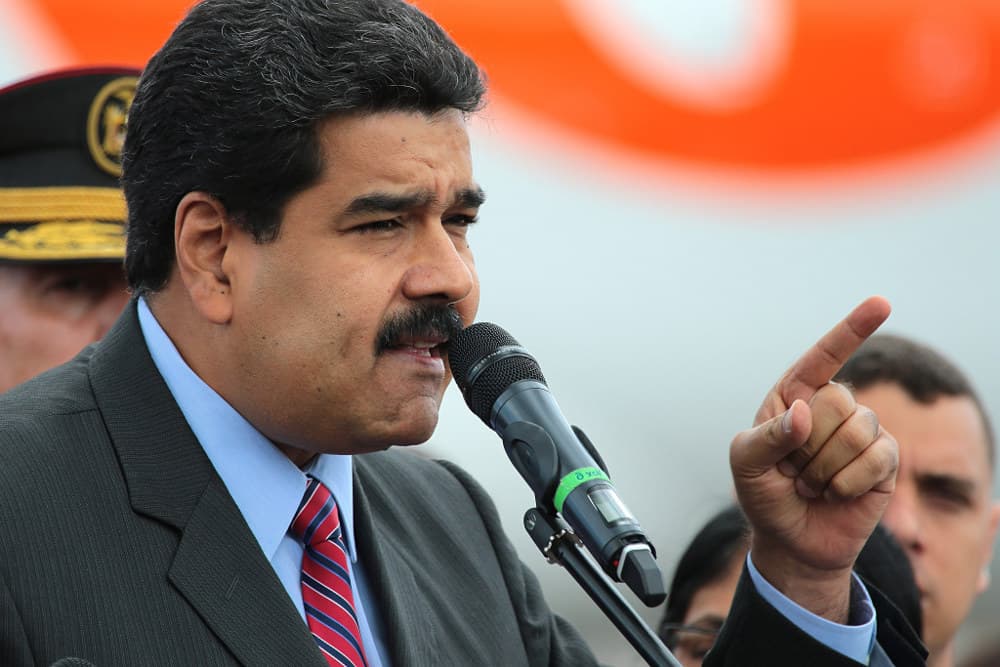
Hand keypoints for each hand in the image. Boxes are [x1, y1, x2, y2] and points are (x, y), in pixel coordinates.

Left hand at [729, 296, 897, 621]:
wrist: (791, 542)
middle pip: (836, 400)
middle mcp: (830, 407)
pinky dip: (847, 482)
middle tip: (793, 470)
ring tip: (812, 483)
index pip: (824, 356)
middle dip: (807, 444)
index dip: (852, 329)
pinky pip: (876, 458)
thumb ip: (765, 438)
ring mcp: (861, 432)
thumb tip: (802, 414)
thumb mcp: (745, 465)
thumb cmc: (763, 495)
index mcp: (793, 396)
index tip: (882, 303)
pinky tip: (835, 493)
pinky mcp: (884, 461)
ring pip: (857, 429)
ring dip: (825, 467)